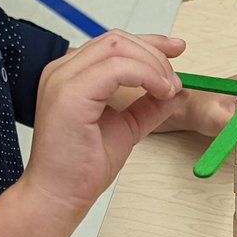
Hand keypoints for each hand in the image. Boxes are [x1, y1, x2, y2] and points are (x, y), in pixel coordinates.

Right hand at [23, 30, 185, 223]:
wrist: (59, 196)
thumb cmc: (80, 168)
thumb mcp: (125, 128)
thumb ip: (146, 106)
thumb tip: (175, 92)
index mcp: (71, 75)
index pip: (113, 43)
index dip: (150, 42)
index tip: (177, 49)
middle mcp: (62, 70)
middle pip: (117, 40)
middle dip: (155, 54)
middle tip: (174, 82)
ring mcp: (63, 79)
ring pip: (118, 47)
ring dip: (153, 65)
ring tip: (168, 90)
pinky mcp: (70, 93)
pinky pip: (117, 68)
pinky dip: (145, 75)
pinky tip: (159, 92)